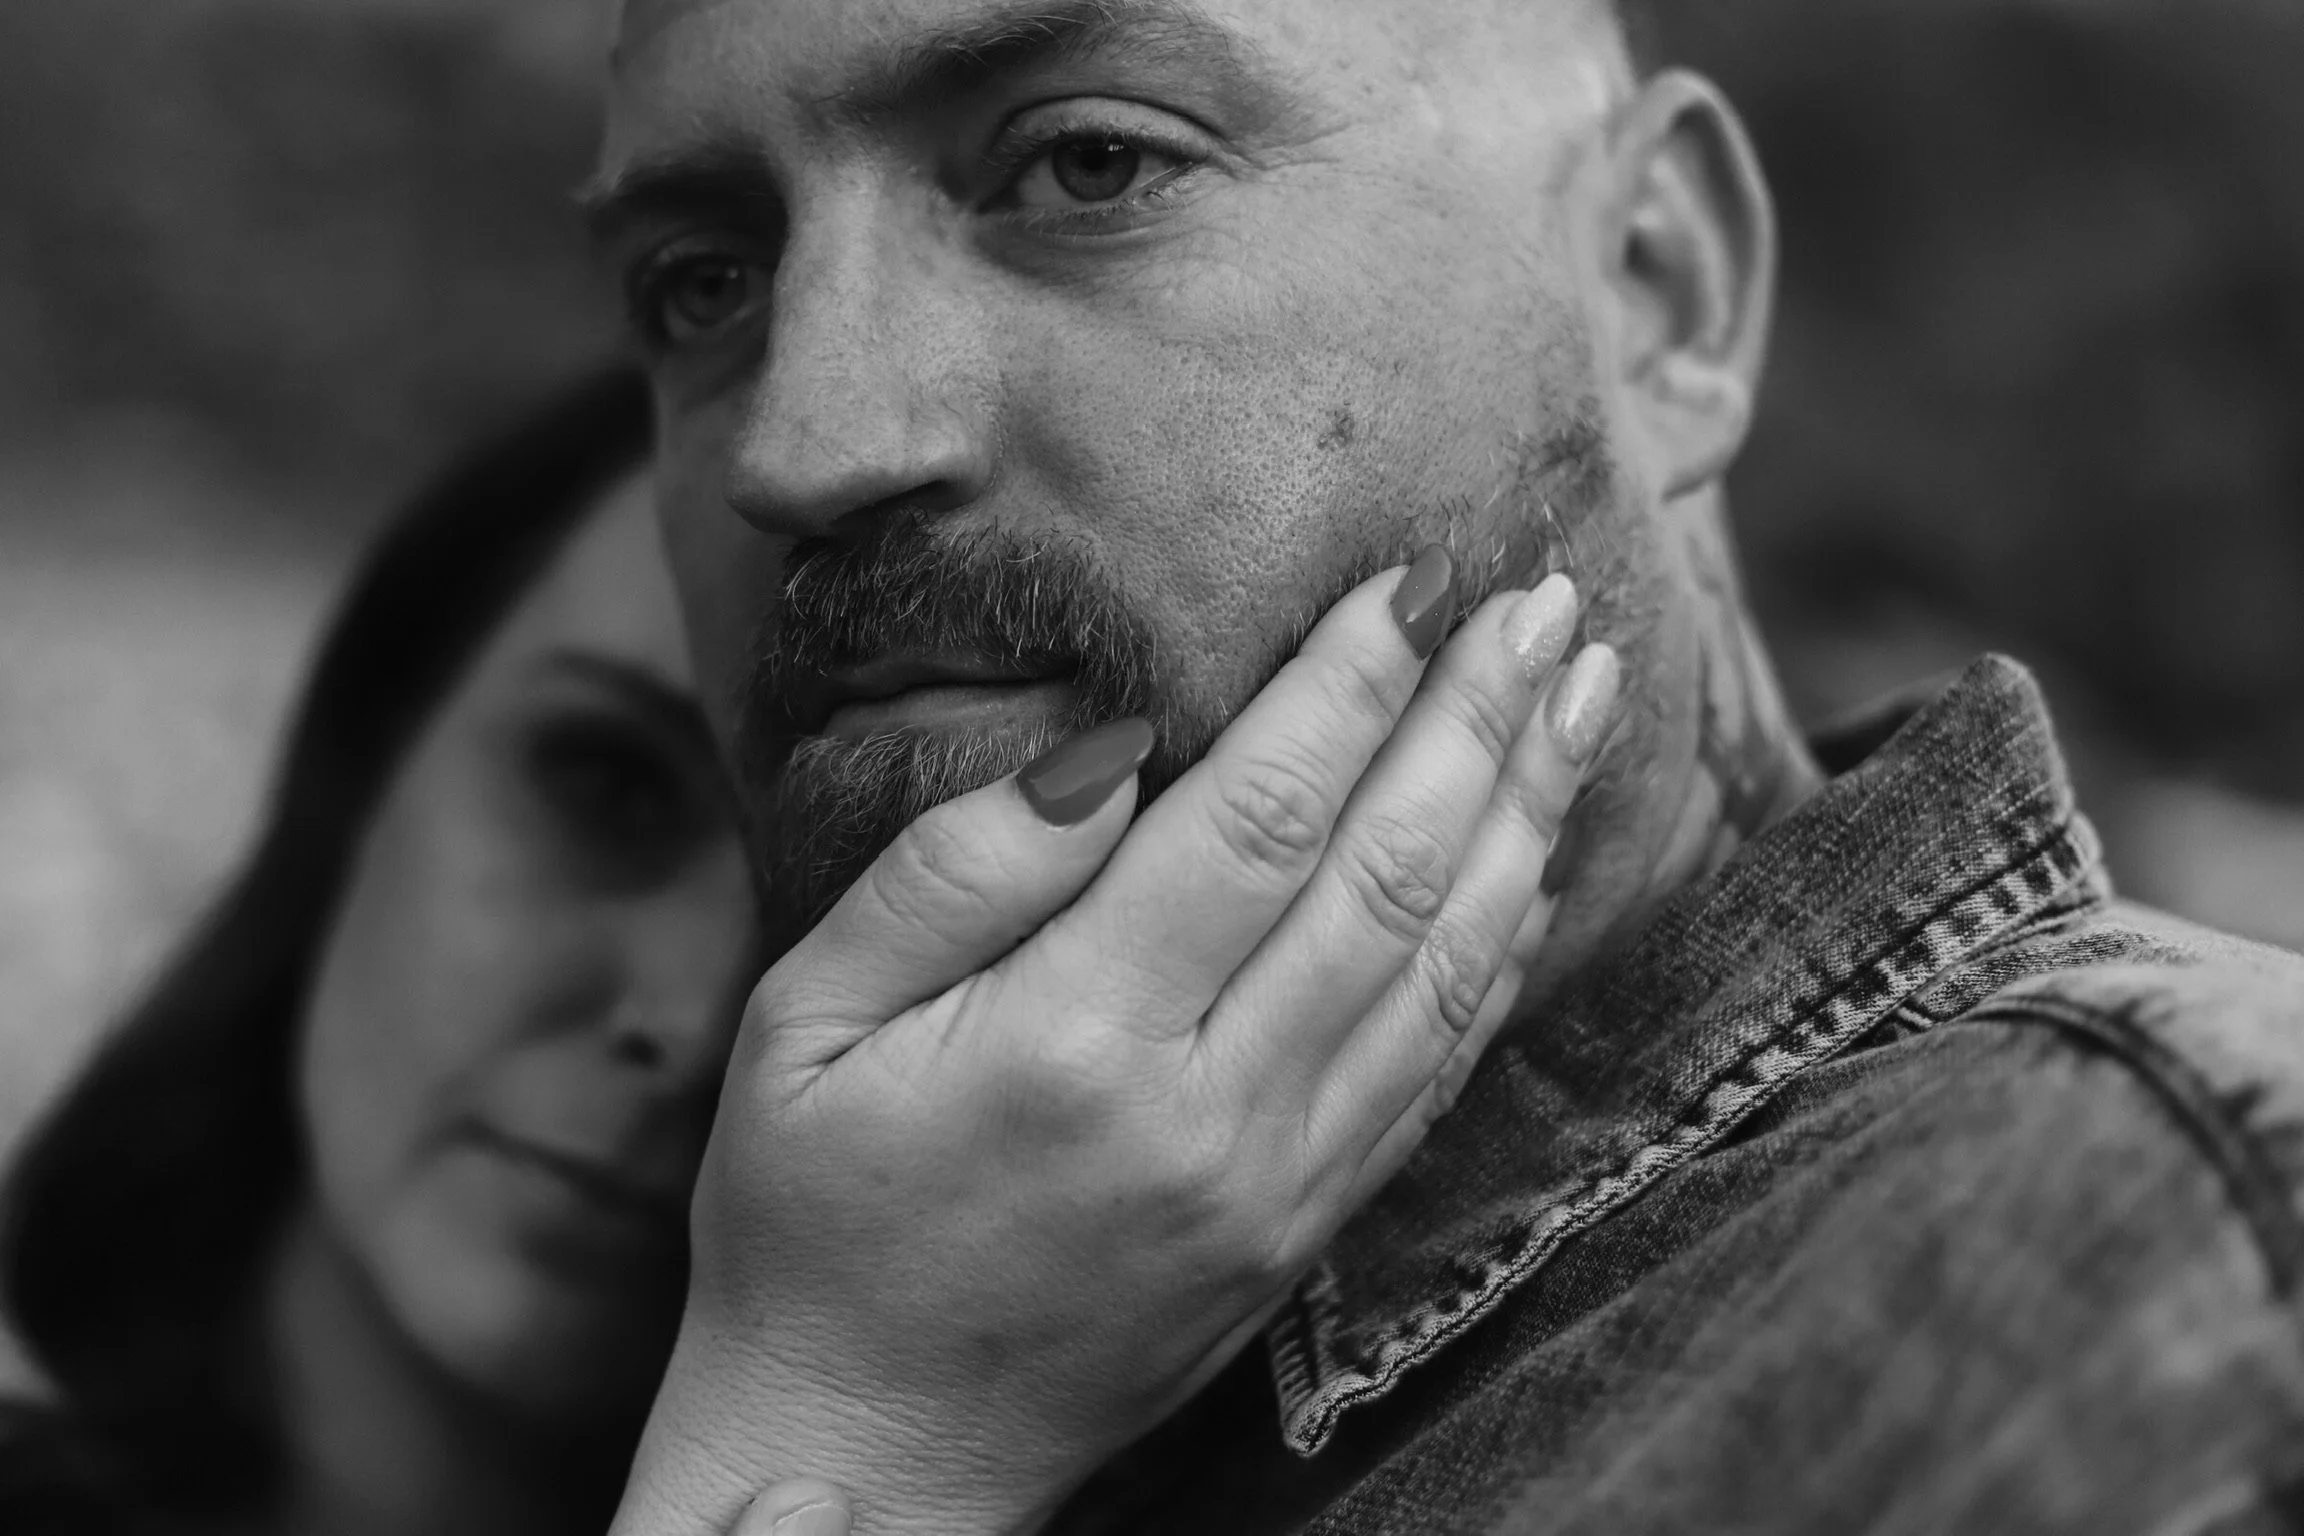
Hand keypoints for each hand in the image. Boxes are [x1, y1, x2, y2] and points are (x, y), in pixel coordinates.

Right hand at [614, 554, 1619, 1535]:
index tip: (1416, 578)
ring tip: (1584, 696)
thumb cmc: (808, 1223)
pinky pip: (1436, 1073)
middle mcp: (1210, 1115)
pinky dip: (1499, 955)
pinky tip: (1532, 863)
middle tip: (1550, 600)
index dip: (1349, 686)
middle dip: (1477, 720)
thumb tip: (1110, 747)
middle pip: (1386, 876)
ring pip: (1445, 969)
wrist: (871, 1454)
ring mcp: (1278, 1186)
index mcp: (1076, 1043)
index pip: (1256, 820)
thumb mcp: (805, 1024)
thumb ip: (956, 874)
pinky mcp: (1304, 1231)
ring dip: (1524, 817)